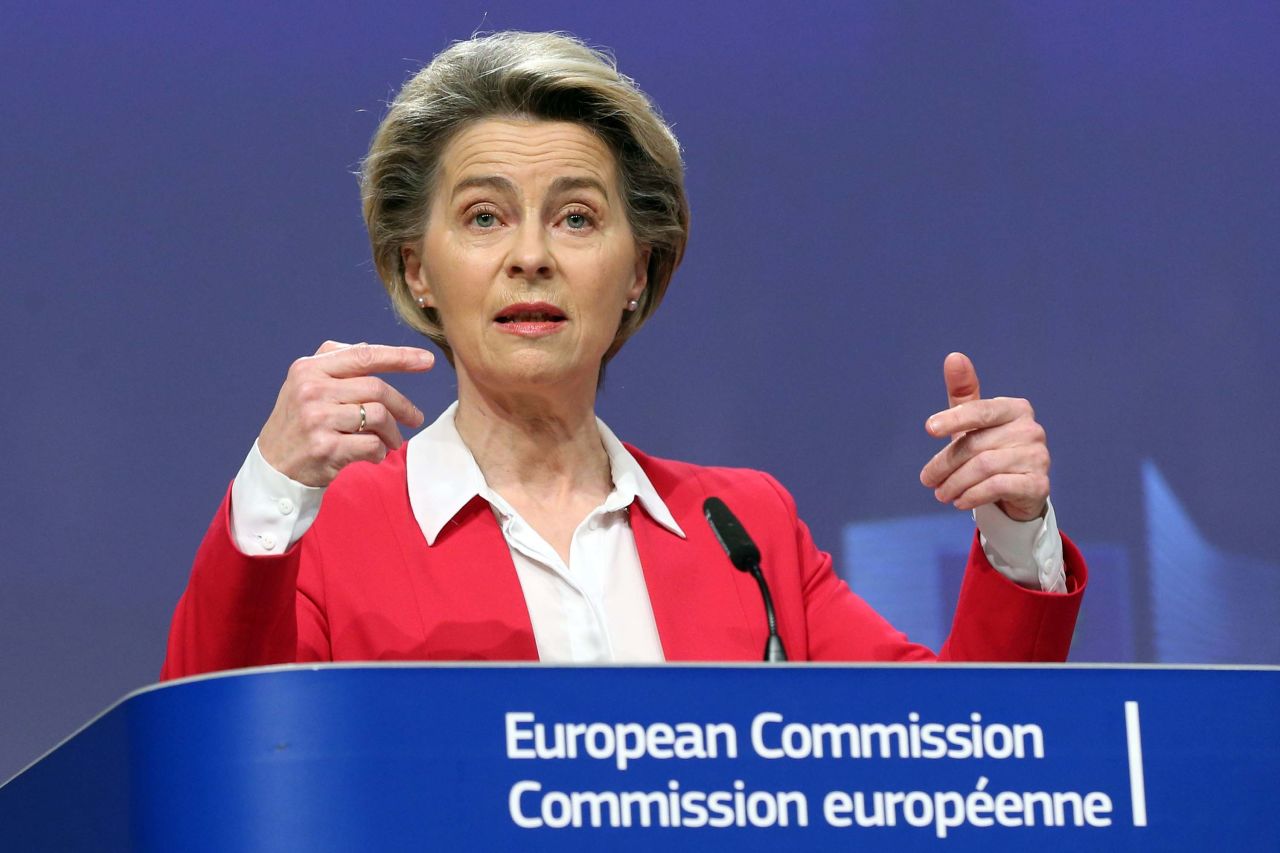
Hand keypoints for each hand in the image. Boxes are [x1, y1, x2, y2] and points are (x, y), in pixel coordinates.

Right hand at [258, 341, 433, 486]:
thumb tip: (370, 348)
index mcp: (308, 369)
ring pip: (379, 416)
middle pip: (377, 388)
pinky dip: (379, 451)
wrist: (273, 468)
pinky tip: (373, 454)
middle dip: (403, 405)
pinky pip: (372, 444)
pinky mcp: (325, 448)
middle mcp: (311, 390)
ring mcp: (317, 419)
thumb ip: (335, 362)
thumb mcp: (304, 384)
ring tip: (391, 441)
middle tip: (415, 418)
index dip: (399, 357)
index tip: (427, 361)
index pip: (363, 356)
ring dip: (393, 433)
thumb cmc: (298, 423)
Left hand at [918, 352, 1049, 521]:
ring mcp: (1039, 457)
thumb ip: (963, 392)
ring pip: (984, 467)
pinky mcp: (1040, 484)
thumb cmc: (990, 449)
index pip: (981, 410)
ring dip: (955, 483)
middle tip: (927, 479)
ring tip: (940, 493)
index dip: (953, 418)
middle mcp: (1032, 430)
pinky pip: (998, 486)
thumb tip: (954, 356)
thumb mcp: (973, 423)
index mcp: (1016, 409)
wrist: (1017, 493)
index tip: (929, 429)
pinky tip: (959, 501)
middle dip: (945, 464)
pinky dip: (973, 495)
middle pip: (975, 445)